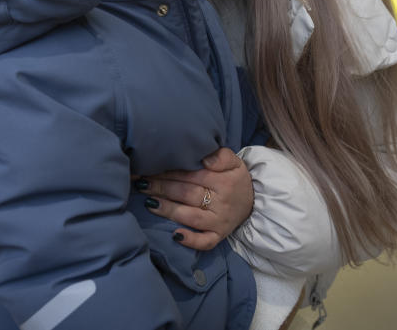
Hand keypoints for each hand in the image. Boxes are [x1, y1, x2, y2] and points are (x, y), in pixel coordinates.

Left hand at [137, 147, 253, 250]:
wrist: (255, 200)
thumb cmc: (235, 178)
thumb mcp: (234, 161)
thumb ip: (221, 155)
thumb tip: (204, 158)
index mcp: (223, 181)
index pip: (191, 175)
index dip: (169, 171)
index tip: (149, 168)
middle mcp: (221, 202)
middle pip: (187, 194)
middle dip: (162, 188)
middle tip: (141, 183)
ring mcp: (220, 221)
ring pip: (191, 216)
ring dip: (168, 210)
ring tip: (149, 202)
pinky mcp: (220, 235)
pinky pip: (206, 241)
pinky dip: (191, 240)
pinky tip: (175, 236)